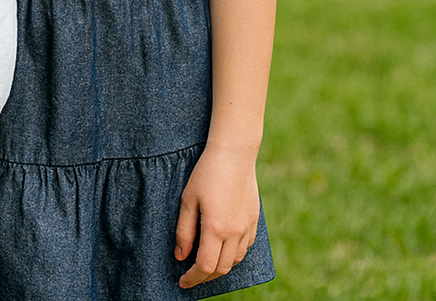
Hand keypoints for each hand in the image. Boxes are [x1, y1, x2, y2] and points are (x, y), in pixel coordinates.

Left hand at [174, 145, 259, 288]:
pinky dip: (234, 254)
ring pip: (235, 260)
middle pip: (221, 268)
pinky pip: (246, 247)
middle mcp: (235, 232)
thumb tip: (180, 256)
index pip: (205, 266)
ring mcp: (247, 226)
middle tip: (192, 274)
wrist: (234, 153)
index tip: (182, 281)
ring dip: (221, 267)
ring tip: (207, 262)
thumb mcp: (188, 199)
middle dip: (205, 276)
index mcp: (216, 228)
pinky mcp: (254, 219)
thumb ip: (184, 230)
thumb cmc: (206, 173)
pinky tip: (224, 248)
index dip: (193, 278)